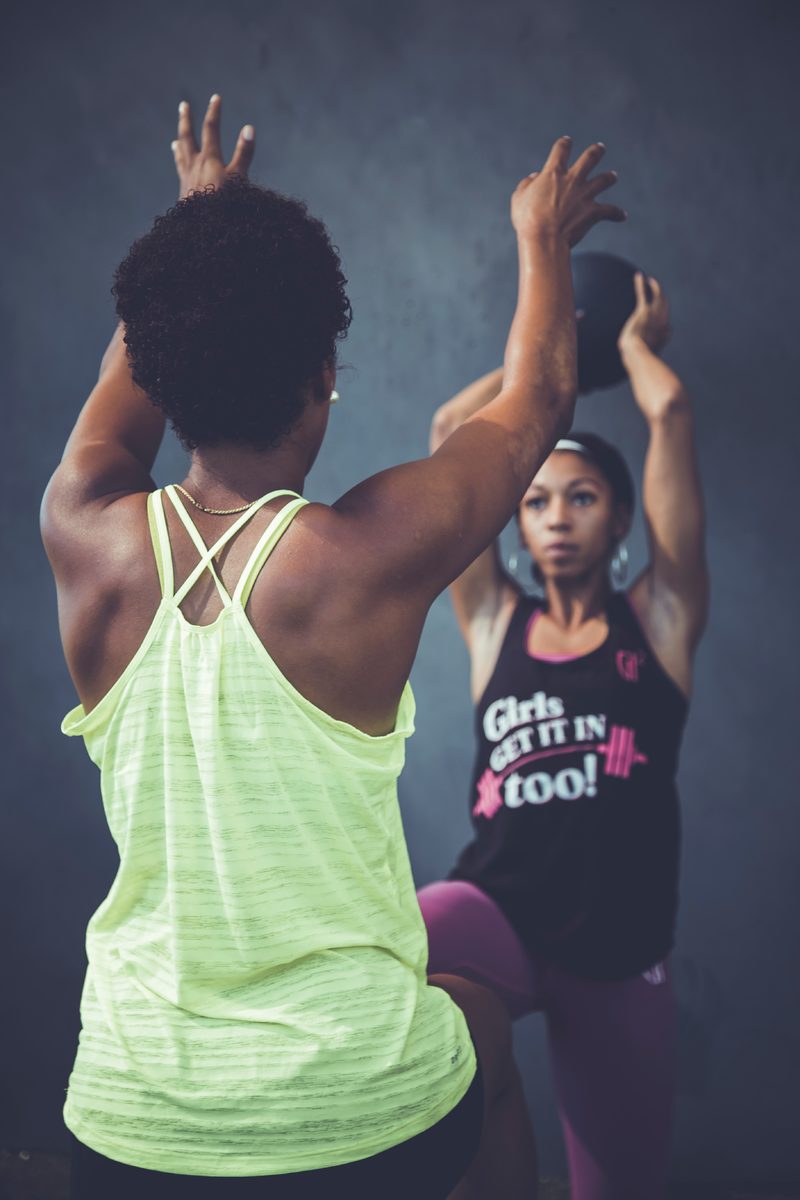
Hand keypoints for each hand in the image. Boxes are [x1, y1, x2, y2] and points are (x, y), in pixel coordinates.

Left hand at [171, 94, 254, 198]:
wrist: (203, 230)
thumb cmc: (224, 204)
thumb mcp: (239, 178)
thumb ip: (244, 154)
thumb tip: (249, 128)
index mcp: (209, 159)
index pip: (211, 129)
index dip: (214, 112)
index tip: (216, 98)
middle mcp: (194, 165)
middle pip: (188, 137)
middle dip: (187, 120)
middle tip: (184, 106)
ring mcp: (187, 178)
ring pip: (181, 155)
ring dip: (180, 143)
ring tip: (175, 140)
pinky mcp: (184, 193)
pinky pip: (180, 172)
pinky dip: (180, 165)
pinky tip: (181, 169)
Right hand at [511, 136, 625, 246]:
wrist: (544, 238)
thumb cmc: (527, 219)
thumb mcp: (518, 198)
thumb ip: (526, 184)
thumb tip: (534, 177)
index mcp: (554, 173)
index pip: (561, 149)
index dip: (564, 144)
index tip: (567, 142)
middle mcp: (573, 179)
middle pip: (590, 158)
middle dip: (596, 151)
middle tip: (600, 148)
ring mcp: (585, 195)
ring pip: (604, 180)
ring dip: (609, 177)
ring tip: (612, 176)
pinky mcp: (593, 212)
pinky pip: (610, 211)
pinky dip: (617, 213)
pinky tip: (622, 216)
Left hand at [618, 272, 670, 354]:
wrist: (635, 351)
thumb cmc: (639, 354)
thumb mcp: (647, 352)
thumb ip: (652, 347)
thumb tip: (661, 335)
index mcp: (664, 332)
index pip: (666, 321)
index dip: (663, 316)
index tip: (659, 315)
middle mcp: (661, 320)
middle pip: (665, 304)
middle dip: (661, 296)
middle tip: (655, 289)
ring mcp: (653, 314)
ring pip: (658, 296)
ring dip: (655, 287)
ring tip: (650, 281)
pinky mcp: (643, 310)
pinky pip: (642, 293)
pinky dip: (640, 284)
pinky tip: (638, 276)